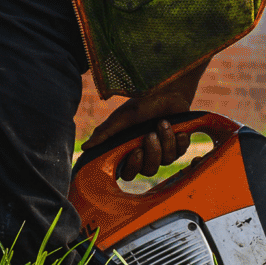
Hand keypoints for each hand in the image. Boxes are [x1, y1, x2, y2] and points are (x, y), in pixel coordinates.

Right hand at [83, 62, 209, 179]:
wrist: (167, 91)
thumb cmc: (142, 103)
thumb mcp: (122, 117)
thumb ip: (105, 133)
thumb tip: (85, 148)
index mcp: (130, 150)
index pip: (129, 173)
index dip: (133, 167)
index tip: (136, 150)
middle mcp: (146, 154)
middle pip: (149, 170)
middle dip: (152, 153)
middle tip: (150, 135)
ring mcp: (164, 151)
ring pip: (166, 161)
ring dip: (166, 141)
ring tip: (163, 122)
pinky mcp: (179, 145)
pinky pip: (180, 152)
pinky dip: (179, 140)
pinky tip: (177, 129)